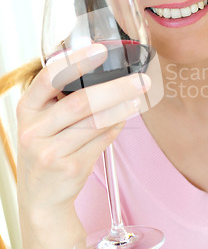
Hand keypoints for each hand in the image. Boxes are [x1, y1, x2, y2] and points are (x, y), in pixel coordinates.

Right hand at [17, 43, 149, 219]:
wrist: (41, 198)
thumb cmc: (47, 150)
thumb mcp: (43, 122)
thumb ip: (63, 99)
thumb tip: (105, 74)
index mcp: (27, 109)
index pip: (49, 77)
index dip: (76, 61)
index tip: (101, 50)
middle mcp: (34, 129)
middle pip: (81, 102)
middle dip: (115, 88)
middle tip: (140, 80)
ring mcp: (51, 151)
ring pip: (95, 122)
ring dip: (121, 108)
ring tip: (138, 98)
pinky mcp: (70, 167)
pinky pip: (101, 141)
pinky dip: (116, 127)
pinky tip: (124, 118)